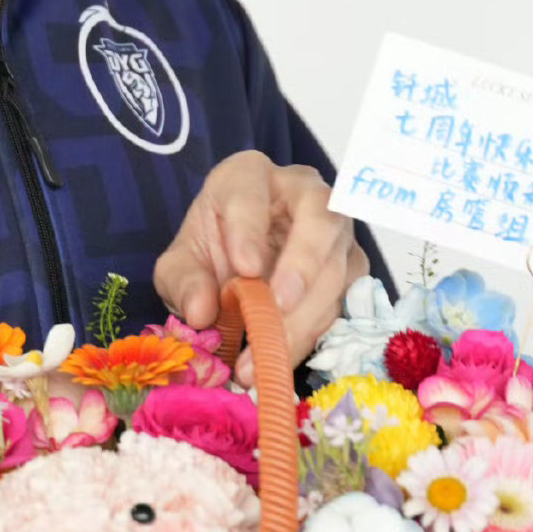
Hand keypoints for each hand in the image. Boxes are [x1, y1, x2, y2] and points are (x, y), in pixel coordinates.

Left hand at [153, 151, 362, 385]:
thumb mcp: (181, 265)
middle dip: (302, 264)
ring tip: (269, 354)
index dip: (250, 229)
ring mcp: (335, 229)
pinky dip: (317, 330)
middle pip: (319, 217)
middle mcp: (302, 191)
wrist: (236, 266)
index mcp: (248, 175)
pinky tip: (286, 356)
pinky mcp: (351, 265)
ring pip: (338, 263)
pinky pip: (346, 296)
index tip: (245, 268)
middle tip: (278, 306)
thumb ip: (184, 283)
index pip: (252, 190)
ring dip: (308, 312)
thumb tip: (201, 312)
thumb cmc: (211, 252)